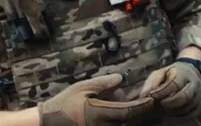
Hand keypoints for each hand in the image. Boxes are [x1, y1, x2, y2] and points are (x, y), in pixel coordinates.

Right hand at [37, 73, 153, 125]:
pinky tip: (113, 109)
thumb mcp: (82, 88)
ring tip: (128, 103)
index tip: (152, 99)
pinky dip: (118, 120)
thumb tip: (121, 78)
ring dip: (127, 116)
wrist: (47, 123)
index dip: (142, 106)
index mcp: (99, 114)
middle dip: (137, 110)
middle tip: (144, 100)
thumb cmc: (64, 103)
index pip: (127, 111)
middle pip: (128, 121)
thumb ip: (103, 83)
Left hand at [138, 61, 200, 119]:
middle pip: (184, 97)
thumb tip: (144, 97)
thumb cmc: (170, 76)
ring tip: (164, 108)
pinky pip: (192, 115)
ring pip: (187, 108)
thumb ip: (151, 84)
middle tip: (160, 105)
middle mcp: (195, 83)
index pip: (174, 84)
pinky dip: (180, 117)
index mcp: (183, 73)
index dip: (162, 92)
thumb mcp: (159, 74)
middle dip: (169, 104)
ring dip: (173, 111)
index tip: (152, 97)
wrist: (190, 74)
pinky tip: (171, 114)